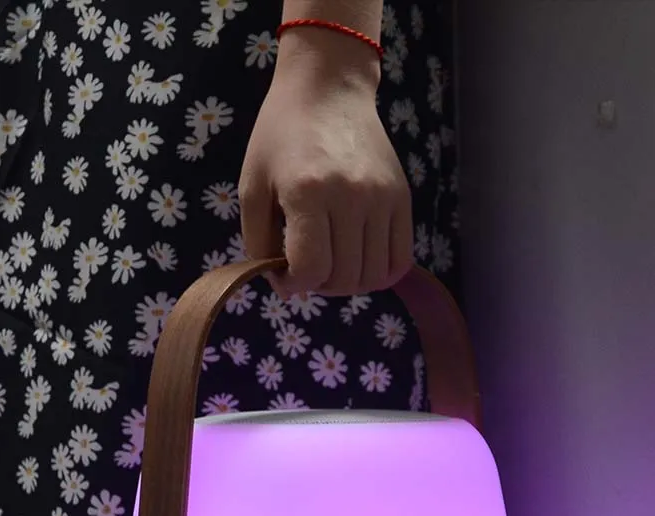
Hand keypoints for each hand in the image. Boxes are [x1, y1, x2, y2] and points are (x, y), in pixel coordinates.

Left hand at [238, 31, 413, 298]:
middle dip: (319, 285)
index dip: (293, 283)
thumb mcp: (252, 186)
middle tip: (307, 265)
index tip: (283, 271)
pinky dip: (380, 274)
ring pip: (372, 276)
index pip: (310, 269)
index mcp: (308, 192)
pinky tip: (360, 261)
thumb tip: (283, 286)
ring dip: (349, 283)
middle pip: (343, 277)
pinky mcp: (402, 198)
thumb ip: (259, 242)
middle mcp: (351, 196)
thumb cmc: (281, 136)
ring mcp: (382, 198)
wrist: (329, 89)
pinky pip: (400, 260)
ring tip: (332, 263)